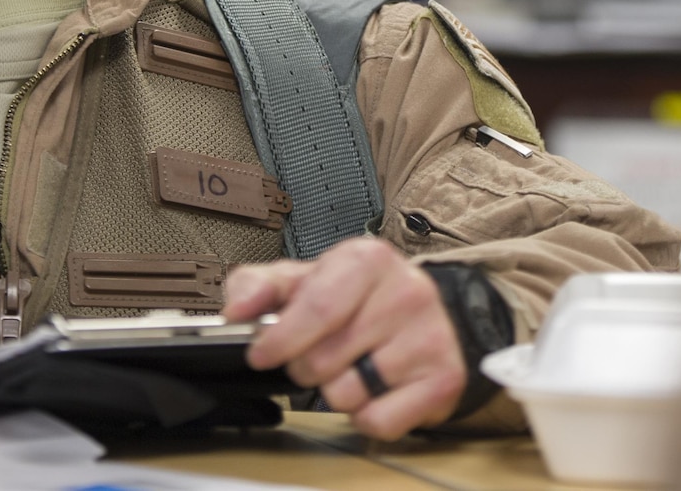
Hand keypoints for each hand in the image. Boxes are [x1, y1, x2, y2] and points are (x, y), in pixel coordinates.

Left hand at [224, 238, 466, 439]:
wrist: (417, 314)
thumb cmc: (352, 298)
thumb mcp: (301, 280)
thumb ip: (258, 287)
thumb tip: (236, 311)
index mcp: (367, 258)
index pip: (317, 308)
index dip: (280, 340)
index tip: (261, 355)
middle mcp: (406, 290)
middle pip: (325, 359)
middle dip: (306, 368)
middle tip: (319, 354)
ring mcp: (431, 335)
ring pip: (349, 394)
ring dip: (337, 391)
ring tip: (353, 366)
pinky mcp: (444, 377)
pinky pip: (378, 421)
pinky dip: (366, 416)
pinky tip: (376, 388)